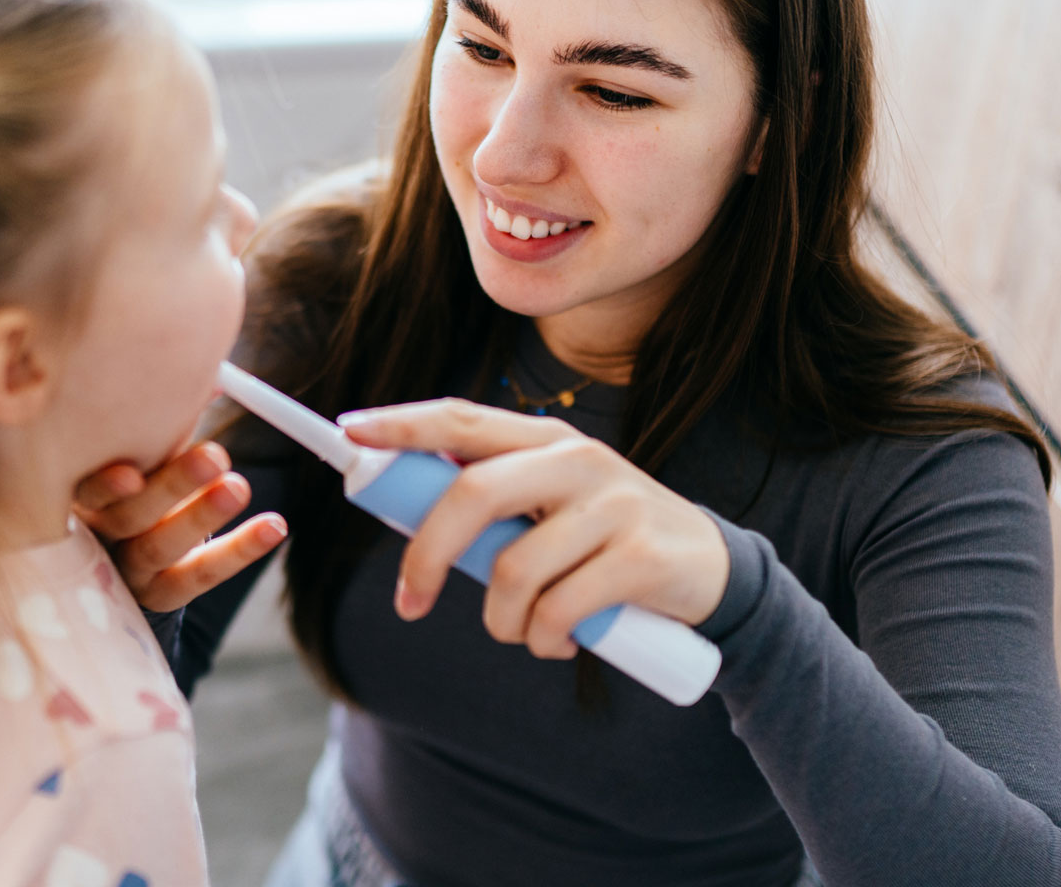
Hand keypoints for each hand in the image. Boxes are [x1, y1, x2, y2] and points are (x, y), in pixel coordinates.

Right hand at [73, 441, 287, 613]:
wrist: (121, 552)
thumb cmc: (135, 480)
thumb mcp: (141, 453)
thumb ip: (164, 424)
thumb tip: (214, 382)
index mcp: (85, 494)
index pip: (87, 490)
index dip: (106, 485)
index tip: (132, 473)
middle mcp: (99, 534)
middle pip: (127, 516)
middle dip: (172, 487)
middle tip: (214, 458)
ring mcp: (126, 569)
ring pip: (159, 547)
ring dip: (203, 516)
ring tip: (239, 487)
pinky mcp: (159, 594)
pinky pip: (198, 575)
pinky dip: (239, 551)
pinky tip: (274, 527)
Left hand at [339, 399, 727, 658]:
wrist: (710, 571)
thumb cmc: (605, 541)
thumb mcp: (552, 504)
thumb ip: (494, 500)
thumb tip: (406, 511)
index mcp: (546, 439)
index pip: (461, 418)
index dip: (402, 424)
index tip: (351, 433)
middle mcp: (576, 459)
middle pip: (472, 495)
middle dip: (426, 555)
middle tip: (409, 602)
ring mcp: (611, 505)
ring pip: (511, 572)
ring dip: (501, 622)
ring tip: (522, 632)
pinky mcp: (638, 557)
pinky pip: (557, 612)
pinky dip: (543, 641)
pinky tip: (559, 642)